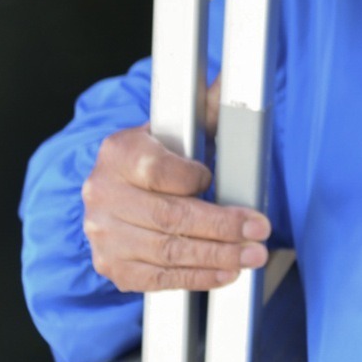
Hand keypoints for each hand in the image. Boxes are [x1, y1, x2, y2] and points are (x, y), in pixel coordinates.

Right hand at [82, 119, 269, 292]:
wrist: (118, 191)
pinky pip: (158, 278)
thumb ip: (206, 109)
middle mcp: (103, 194)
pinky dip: (196, 278)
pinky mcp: (113, 266)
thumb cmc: (157, 157)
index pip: (157, 169)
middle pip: (168, 215)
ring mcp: (104, 235)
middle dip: (221, 226)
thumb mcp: (178, 128)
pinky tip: (225, 273)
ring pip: (167, 250)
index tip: (214, 178)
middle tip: (259, 231)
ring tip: (253, 255)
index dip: (192, 177)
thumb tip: (230, 82)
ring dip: (216, 256)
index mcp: (118, 154)